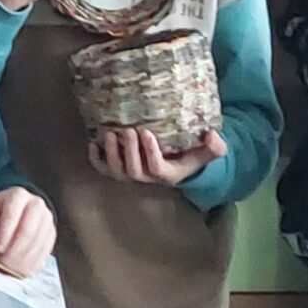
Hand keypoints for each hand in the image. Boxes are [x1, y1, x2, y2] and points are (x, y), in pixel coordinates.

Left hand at [0, 187, 55, 277]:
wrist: (19, 211)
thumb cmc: (0, 211)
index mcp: (18, 195)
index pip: (13, 212)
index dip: (5, 231)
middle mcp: (36, 204)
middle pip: (28, 230)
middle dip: (14, 249)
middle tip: (3, 261)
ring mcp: (46, 220)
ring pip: (37, 243)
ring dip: (22, 258)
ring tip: (9, 267)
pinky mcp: (51, 234)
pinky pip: (45, 251)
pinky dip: (32, 263)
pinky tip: (20, 269)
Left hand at [89, 127, 226, 186]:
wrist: (180, 162)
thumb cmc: (192, 154)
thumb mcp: (208, 151)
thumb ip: (215, 146)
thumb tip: (212, 135)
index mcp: (168, 173)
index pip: (157, 169)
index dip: (150, 153)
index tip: (147, 132)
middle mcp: (148, 176)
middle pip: (134, 172)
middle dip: (130, 152)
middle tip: (128, 130)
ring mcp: (133, 173)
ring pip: (118, 172)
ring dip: (112, 154)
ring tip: (110, 134)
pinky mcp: (121, 167)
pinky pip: (105, 170)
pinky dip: (96, 160)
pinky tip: (92, 144)